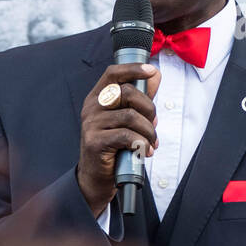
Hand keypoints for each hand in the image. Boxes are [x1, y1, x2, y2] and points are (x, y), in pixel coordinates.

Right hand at [75, 63, 160, 216]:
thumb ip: (140, 98)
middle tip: (154, 124)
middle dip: (149, 108)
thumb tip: (155, 75)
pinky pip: (126, 136)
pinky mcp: (95, 142)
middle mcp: (91, 108)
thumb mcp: (127, 119)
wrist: (97, 177)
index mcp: (98, 98)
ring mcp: (91, 125)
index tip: (151, 71)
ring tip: (150, 143)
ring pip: (130, 116)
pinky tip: (143, 151)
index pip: (113, 73)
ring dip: (148, 131)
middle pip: (127, 93)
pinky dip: (141, 143)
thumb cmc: (114, 146)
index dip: (133, 69)